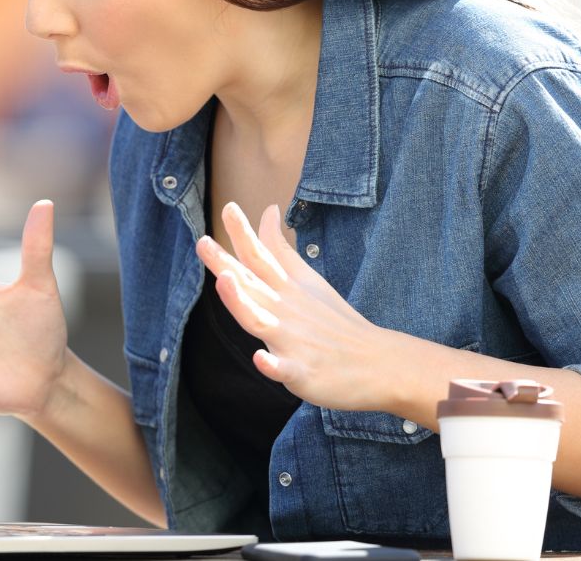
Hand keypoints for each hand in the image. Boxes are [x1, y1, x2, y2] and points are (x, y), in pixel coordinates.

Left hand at [196, 202, 392, 411]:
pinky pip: (285, 370)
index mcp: (286, 290)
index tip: (228, 207)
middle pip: (250, 284)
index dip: (242, 234)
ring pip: (260, 322)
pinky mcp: (304, 373)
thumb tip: (268, 210)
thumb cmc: (336, 321)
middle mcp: (286, 311)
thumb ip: (279, 249)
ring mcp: (294, 342)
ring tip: (226, 283)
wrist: (379, 364)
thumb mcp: (307, 280)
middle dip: (225, 264)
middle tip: (202, 242)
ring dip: (241, 303)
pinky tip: (260, 358)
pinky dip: (273, 365)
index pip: (260, 258)